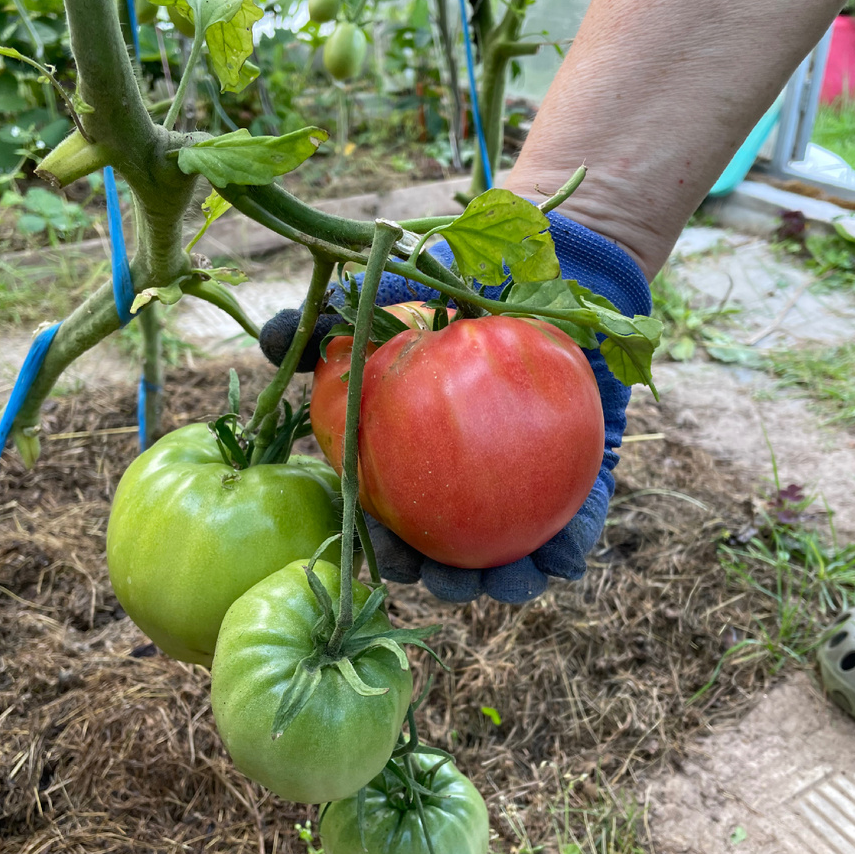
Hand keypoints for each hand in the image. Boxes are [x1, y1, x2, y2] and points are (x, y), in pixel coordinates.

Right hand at [259, 210, 651, 602]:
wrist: (557, 270)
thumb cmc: (466, 284)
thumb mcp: (397, 299)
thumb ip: (335, 323)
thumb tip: (273, 339)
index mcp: (420, 459)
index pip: (399, 521)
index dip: (393, 551)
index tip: (398, 563)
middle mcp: (469, 482)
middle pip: (455, 551)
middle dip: (450, 582)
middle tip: (451, 582)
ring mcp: (528, 486)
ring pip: (515, 554)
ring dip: (510, 582)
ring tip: (509, 583)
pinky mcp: (581, 481)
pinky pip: (576, 525)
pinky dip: (569, 547)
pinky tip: (563, 560)